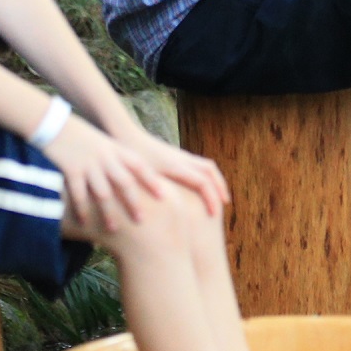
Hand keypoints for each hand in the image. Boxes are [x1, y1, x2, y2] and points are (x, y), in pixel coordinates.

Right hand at [42, 116, 221, 234]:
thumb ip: (125, 162)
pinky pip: (78, 193)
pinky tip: (84, 222)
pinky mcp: (71, 170)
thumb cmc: (89, 141)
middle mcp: (107, 158)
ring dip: (108, 211)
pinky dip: (81, 208)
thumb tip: (142, 181)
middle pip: (124, 182)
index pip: (140, 167)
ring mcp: (89, 164)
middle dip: (134, 202)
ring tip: (114, 229)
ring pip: (102, 191)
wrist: (59, 126)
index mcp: (119, 152)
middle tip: (142, 221)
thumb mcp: (110, 148)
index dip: (152, 181)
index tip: (165, 197)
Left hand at [113, 124, 233, 212]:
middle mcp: (182, 159)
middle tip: (224, 204)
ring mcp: (181, 155)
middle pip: (210, 171)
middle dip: (220, 187)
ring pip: (207, 166)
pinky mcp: (178, 155)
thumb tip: (162, 205)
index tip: (215, 214)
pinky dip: (207, 176)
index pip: (202, 182)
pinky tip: (202, 188)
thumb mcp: (139, 176)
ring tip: (218, 196)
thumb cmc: (130, 160)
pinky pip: (200, 165)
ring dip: (216, 180)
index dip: (211, 198)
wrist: (126, 136)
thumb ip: (151, 188)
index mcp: (174, 166)